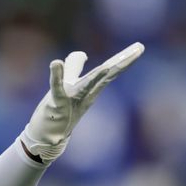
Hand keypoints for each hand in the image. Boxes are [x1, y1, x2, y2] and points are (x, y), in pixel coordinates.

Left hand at [20, 42, 144, 163]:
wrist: (47, 138)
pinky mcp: (56, 104)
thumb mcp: (68, 84)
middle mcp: (85, 93)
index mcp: (90, 88)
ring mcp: (72, 99)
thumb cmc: (59, 110)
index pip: (109, 71)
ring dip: (96, 76)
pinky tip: (56, 63)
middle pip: (106, 75)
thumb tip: (82, 53)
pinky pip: (56, 88)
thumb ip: (74, 67)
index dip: (123, 59)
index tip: (139, 47)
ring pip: (86, 84)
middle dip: (121, 62)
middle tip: (139, 49)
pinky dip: (56, 76)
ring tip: (107, 66)